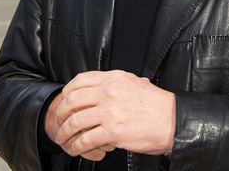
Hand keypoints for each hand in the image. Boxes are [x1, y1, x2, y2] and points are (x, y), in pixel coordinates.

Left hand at [45, 70, 175, 160]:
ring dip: (65, 133)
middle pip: (73, 100)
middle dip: (61, 113)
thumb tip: (102, 86)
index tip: (63, 101)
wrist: (170, 120)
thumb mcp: (134, 83)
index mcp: (113, 78)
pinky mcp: (112, 131)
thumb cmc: (155, 104)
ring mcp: (110, 111)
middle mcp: (108, 92)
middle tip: (58, 122)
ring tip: (63, 139)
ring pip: (75, 121)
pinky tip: (75, 150)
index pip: (80, 80)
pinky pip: (86, 140)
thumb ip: (116, 83)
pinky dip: (76, 146)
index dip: (67, 92)